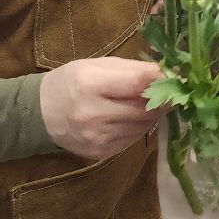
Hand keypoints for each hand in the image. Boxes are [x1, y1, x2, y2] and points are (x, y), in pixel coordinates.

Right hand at [39, 57, 164, 159]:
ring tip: (147, 102)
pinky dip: (139, 127)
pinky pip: (133, 139)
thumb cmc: (71, 82)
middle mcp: (94, 114)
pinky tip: (131, 117)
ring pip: (143, 126)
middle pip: (145, 108)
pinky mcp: (102, 153)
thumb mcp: (96, 65)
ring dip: (152, 114)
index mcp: (90, 84)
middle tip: (167, 91)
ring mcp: (98, 138)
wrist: (42, 114)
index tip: (176, 76)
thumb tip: (167, 74)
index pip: (138, 83)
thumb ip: (132, 69)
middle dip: (161, 99)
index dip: (161, 80)